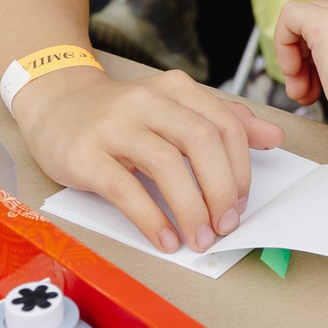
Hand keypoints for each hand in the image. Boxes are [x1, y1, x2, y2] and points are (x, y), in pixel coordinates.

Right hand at [14, 65, 284, 252]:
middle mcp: (147, 101)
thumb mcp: (172, 107)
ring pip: (167, 164)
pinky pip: (126, 190)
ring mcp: (114, 126)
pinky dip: (152, 219)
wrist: (54, 101)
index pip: (225, 125)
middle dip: (222, 189)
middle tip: (226, 225)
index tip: (242, 203)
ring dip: (192, 209)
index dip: (242, 168)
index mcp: (175, 89)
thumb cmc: (120, 114)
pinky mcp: (85, 155)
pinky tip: (166, 239)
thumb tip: (273, 137)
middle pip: (202, 141)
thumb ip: (221, 121)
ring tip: (200, 238)